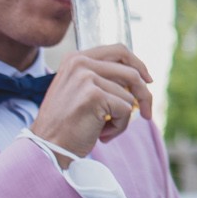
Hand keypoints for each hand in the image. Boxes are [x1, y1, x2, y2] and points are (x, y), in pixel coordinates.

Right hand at [29, 45, 153, 158]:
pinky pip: (126, 110)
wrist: (48, 147)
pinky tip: (101, 134)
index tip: (148, 80)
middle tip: (148, 114)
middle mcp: (80, 63)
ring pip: (129, 97)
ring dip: (122, 119)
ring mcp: (86, 78)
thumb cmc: (67, 124)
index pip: (119, 51)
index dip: (138, 65)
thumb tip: (141, 78)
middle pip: (131, 72)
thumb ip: (102, 78)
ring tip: (103, 130)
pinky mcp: (94, 95)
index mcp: (76, 58)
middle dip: (144, 95)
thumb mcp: (80, 91)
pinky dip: (120, 127)